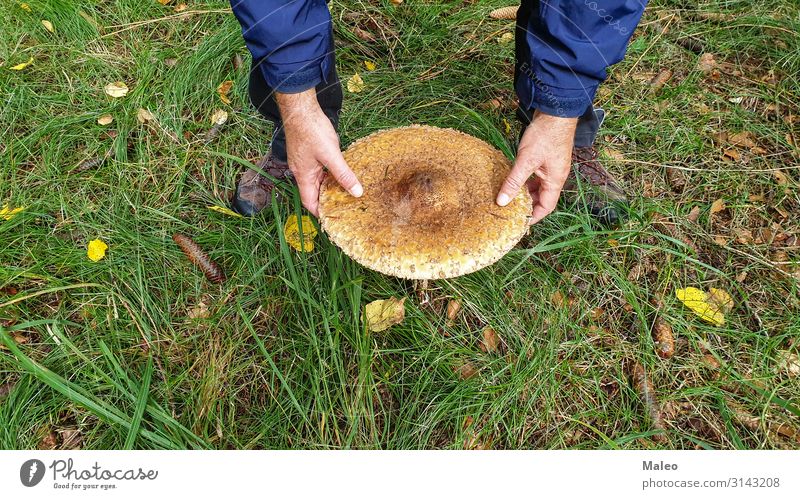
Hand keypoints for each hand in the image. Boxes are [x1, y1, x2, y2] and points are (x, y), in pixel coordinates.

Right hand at [276, 89, 362, 215]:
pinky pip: (318, 169)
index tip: (335, 220)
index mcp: (303, 176)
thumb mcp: (331, 155)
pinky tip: (341, 173)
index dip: (321, 213)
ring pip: (317, 180)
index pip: (310, 203)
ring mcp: (303, 161)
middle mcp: (301, 171)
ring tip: (346, 192)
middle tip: (346, 207)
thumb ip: (343, 174)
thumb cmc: (311, 130)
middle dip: (328, 201)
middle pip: (314, 193)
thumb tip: (356, 193)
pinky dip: (329, 174)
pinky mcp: (307, 152)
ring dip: (330, 186)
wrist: (300, 107)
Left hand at [496, 111, 576, 223]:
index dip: (533, 217)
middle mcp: (555, 176)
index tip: (519, 223)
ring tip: (509, 196)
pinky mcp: (545, 158)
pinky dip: (525, 180)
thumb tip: (502, 201)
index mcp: (555, 180)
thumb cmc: (546, 135)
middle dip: (527, 205)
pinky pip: (535, 175)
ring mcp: (551, 167)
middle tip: (509, 210)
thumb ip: (514, 181)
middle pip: (542, 198)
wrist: (555, 111)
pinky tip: (513, 179)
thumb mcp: (526, 160)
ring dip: (525, 192)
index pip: (546, 207)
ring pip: (537, 186)